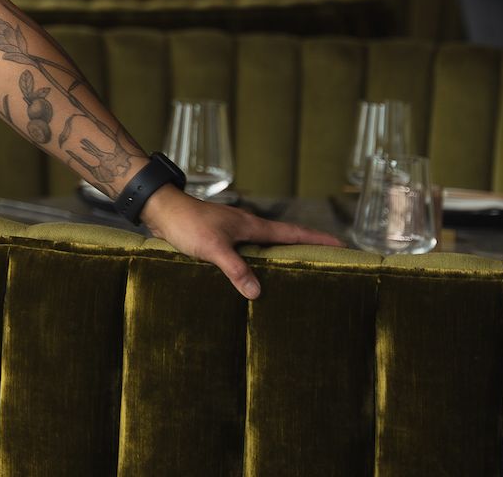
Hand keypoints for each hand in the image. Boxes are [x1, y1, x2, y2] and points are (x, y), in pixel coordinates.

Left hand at [139, 185, 342, 299]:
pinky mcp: (218, 238)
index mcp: (251, 225)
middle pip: (283, 238)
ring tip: (296, 271)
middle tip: (327, 261)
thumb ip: (236, 269)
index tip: (342, 244)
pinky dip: (257, 261)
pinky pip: (246, 250)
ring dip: (280, 255)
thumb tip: (257, 293)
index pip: (293, 232)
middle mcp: (246, 226)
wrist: (160, 209)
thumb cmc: (187, 224)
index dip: (318, 238)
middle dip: (305, 248)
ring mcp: (232, 231)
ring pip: (264, 245)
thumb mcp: (214, 248)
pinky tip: (253, 275)